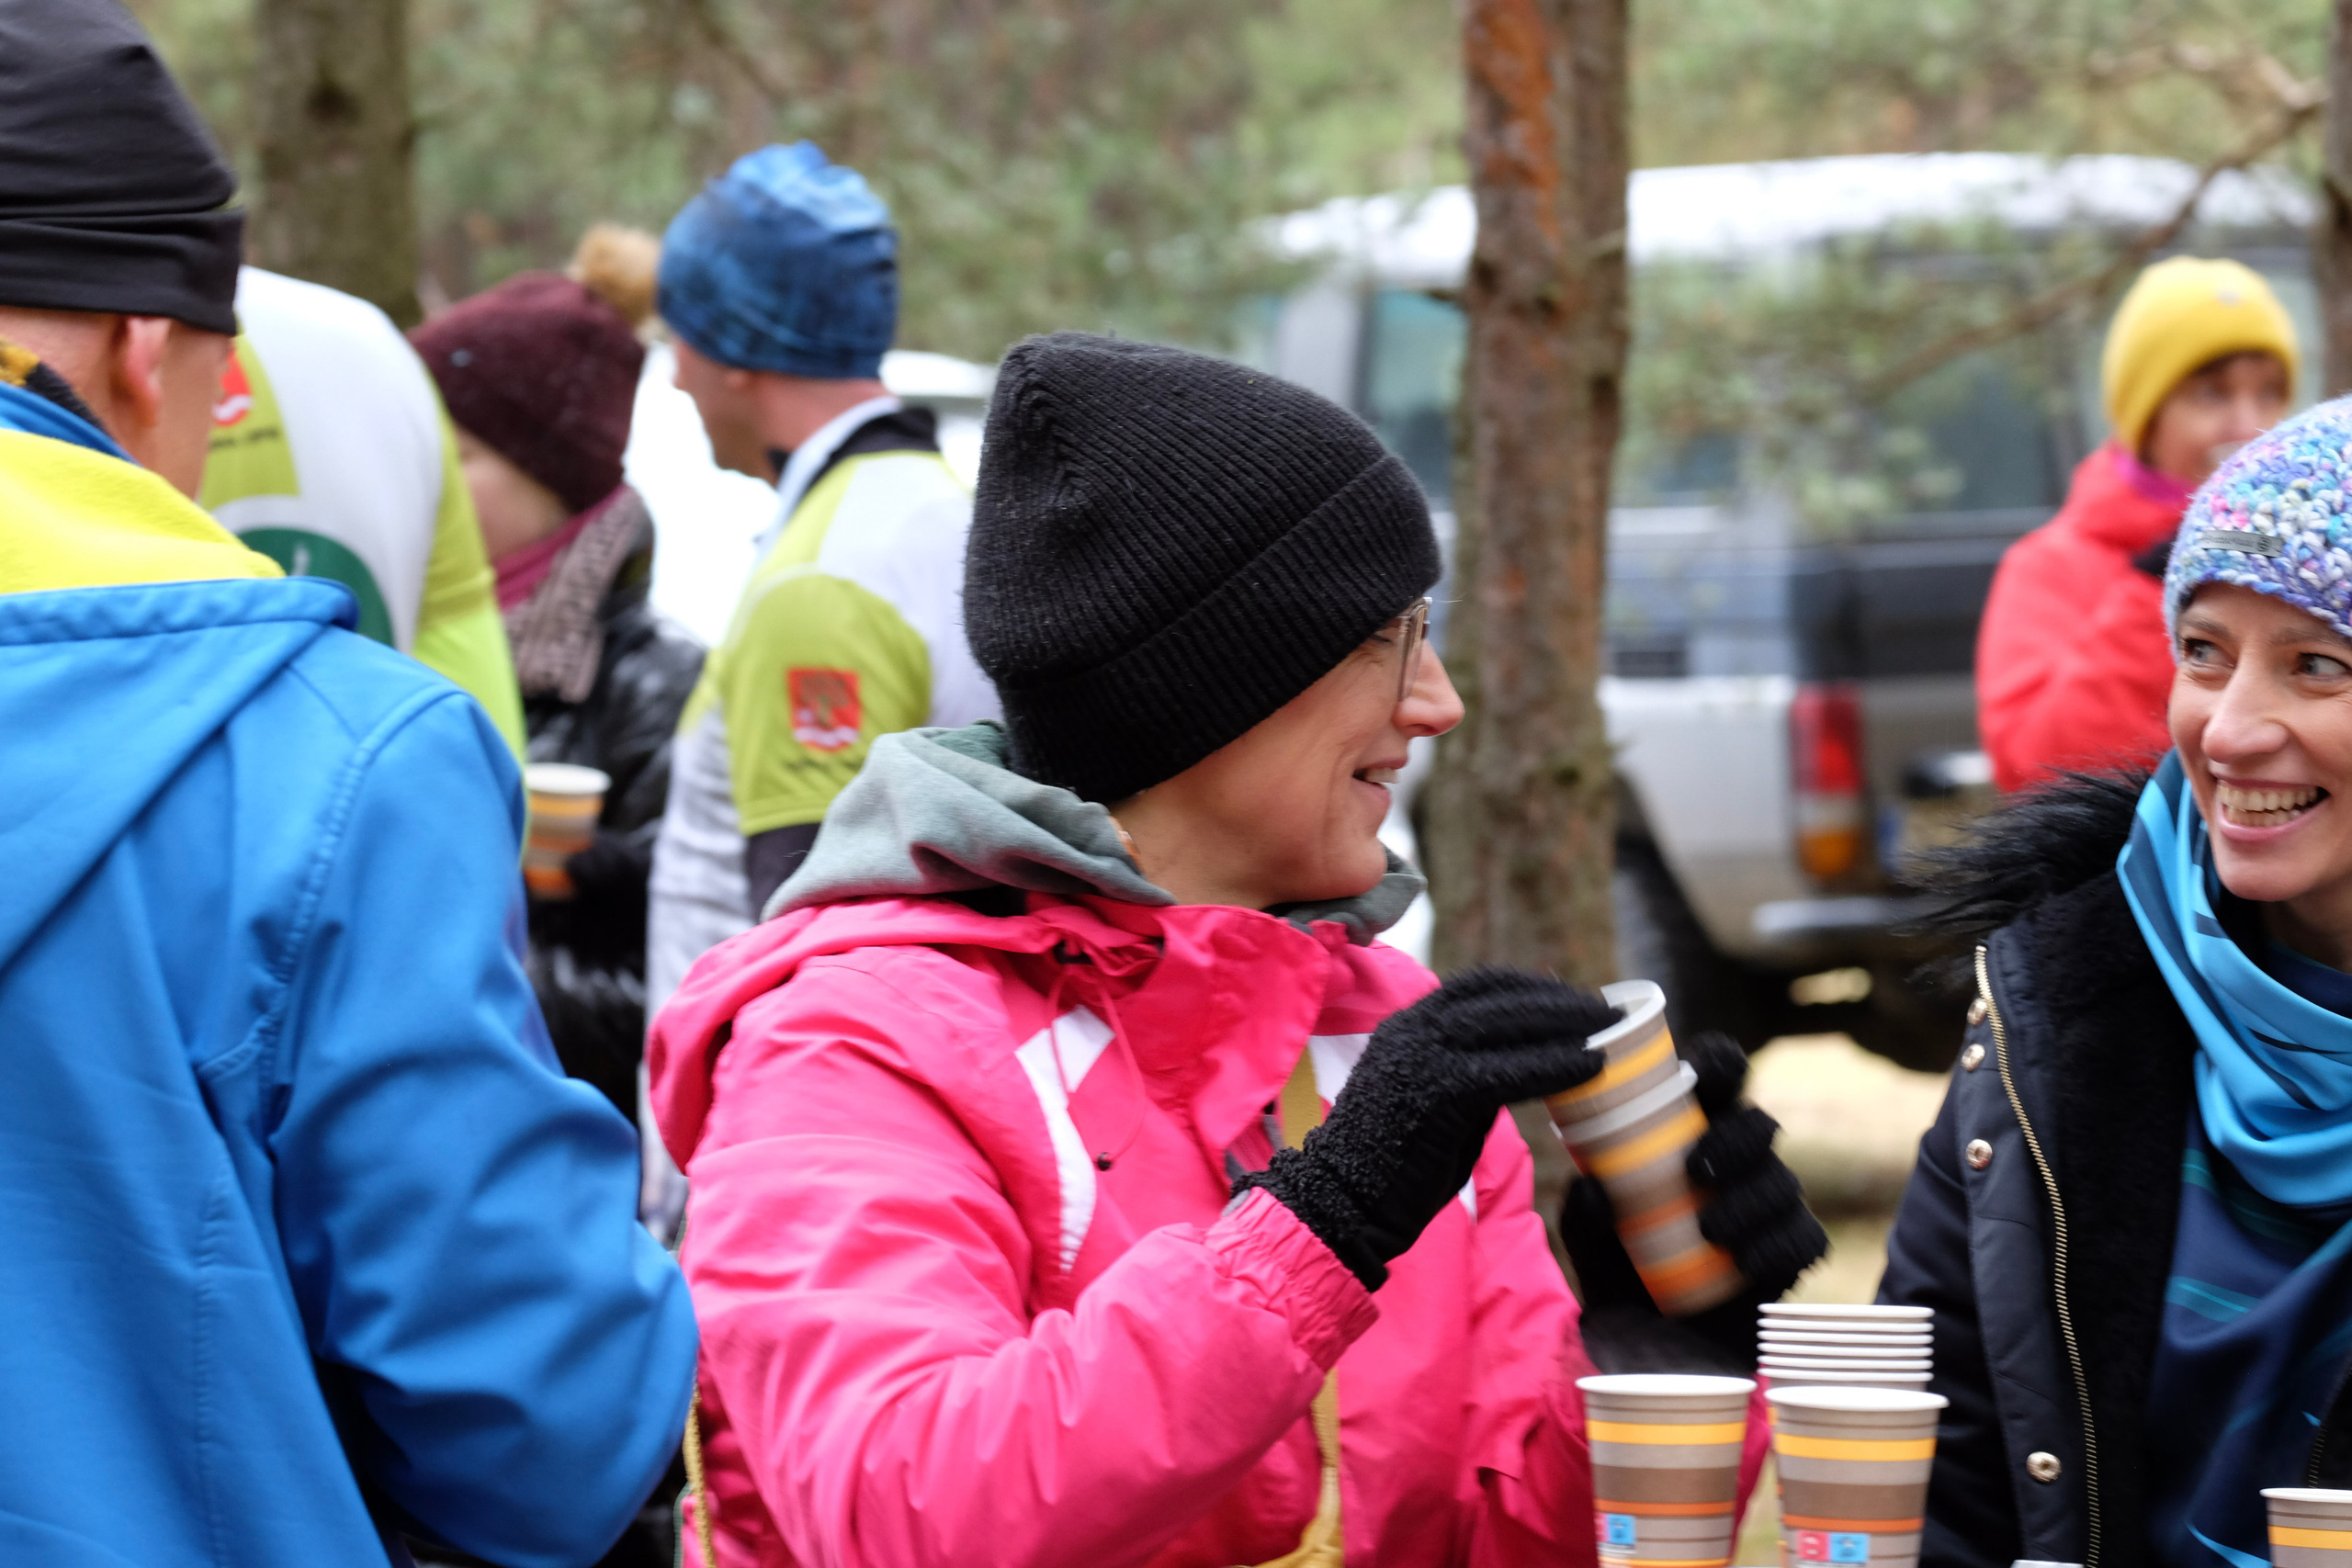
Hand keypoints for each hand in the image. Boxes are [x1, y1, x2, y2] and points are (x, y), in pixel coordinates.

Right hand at [1236, 967, 1619, 1288]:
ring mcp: (1423, 1054)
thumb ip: (1472, 1078)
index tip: (1573, 998)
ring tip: (1611, 1030)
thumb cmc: (1390, 1168)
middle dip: (1560, 999)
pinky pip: (1512, 1069)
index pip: (1479, 986)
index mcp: (1407, 1026)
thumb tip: (1527, 1068)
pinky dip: (1558, 1064)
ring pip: (1508, 1022)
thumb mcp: (1433, 1103)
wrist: (1341, 1205)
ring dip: (1567, 1023)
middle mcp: (1412, 1028)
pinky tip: (1592, 1066)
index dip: (1532, 987)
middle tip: (1609, 1010)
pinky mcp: (1440, 1090)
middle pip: (1499, 994)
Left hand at [1560, 1029, 1826, 1366]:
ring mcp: (1770, 1207)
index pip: (1718, 1079)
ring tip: (1709, 1234)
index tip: (1703, 1073)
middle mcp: (1737, 1164)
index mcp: (1690, 1138)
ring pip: (1783, 1180)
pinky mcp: (1793, 1253)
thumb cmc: (1625, 1282)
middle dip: (1734, 1141)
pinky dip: (1776, 1247)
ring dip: (1748, 1201)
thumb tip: (1593, 1187)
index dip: (1720, 1062)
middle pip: (1758, 1123)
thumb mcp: (1591, 1251)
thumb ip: (1583, 1219)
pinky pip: (1805, 1237)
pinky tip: (1744, 1264)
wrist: (1659, 1358)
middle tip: (1696, 1171)